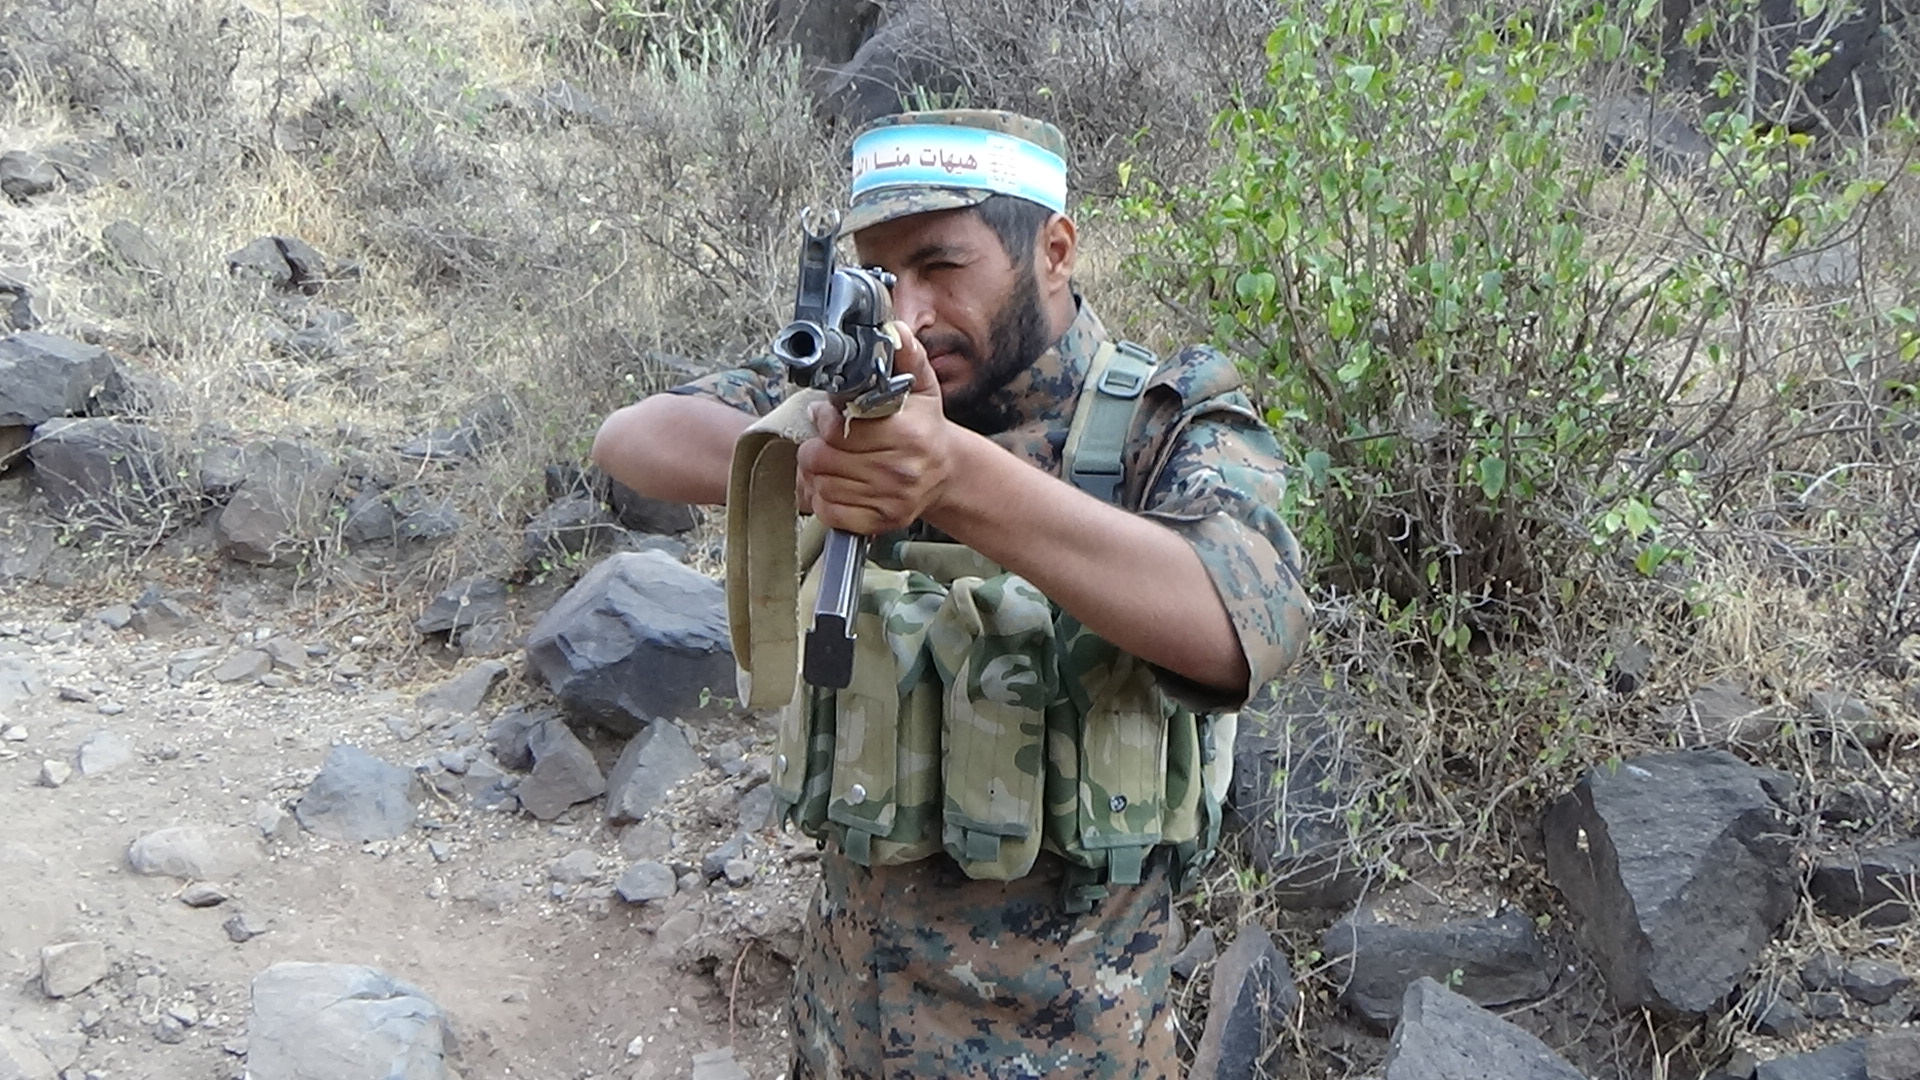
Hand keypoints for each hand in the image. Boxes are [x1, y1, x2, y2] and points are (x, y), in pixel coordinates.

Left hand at [796, 324, 953, 534]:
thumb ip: (906, 356)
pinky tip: (835, 485)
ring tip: (828, 460)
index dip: (822, 419)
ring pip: (821, 486)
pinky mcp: (880, 522)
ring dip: (816, 473)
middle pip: (822, 460)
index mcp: (907, 435)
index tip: (825, 414)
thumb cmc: (926, 428)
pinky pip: (829, 512)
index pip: (838, 431)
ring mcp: (890, 500)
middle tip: (824, 439)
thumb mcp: (922, 388)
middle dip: (815, 446)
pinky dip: (823, 499)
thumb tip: (893, 331)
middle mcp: (899, 471)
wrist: (947, 473)